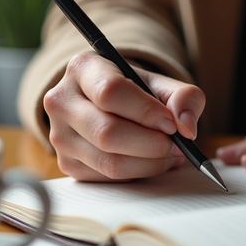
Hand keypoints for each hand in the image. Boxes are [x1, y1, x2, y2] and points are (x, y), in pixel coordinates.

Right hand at [43, 53, 204, 180]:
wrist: (108, 105)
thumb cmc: (135, 92)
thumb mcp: (161, 84)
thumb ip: (183, 97)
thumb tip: (185, 126)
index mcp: (82, 68)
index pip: (111, 92)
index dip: (146, 112)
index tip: (171, 124)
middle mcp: (61, 100)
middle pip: (108, 133)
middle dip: (152, 144)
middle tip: (177, 145)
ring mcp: (59, 135)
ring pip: (109, 162)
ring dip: (149, 163)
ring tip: (169, 153)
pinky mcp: (67, 163)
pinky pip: (108, 178)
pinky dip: (138, 173)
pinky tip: (149, 161)